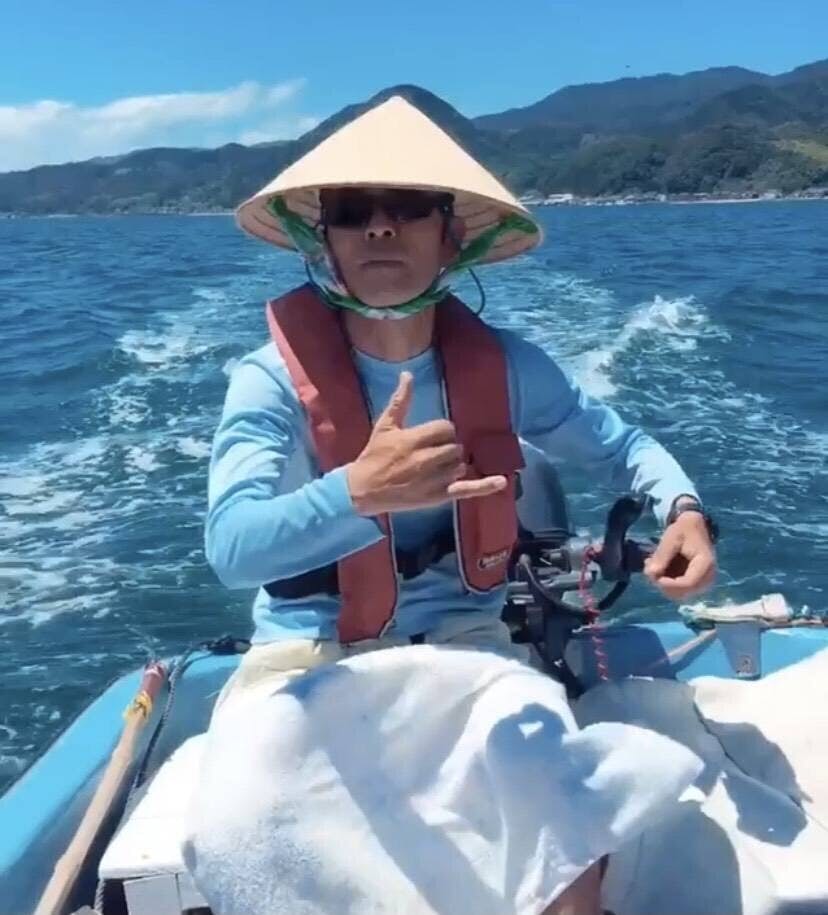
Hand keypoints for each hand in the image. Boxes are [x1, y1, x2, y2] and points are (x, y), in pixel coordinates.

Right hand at [346, 371, 506, 516]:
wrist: (364, 490)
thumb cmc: (374, 455)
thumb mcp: (385, 425)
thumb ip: (400, 400)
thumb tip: (408, 374)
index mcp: (413, 439)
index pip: (445, 429)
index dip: (441, 432)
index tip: (431, 437)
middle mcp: (426, 459)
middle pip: (455, 447)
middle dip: (446, 448)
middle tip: (431, 453)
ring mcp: (434, 479)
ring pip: (460, 465)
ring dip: (452, 465)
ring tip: (435, 468)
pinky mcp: (438, 496)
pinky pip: (466, 489)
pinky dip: (485, 486)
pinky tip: (501, 481)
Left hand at [644, 512, 716, 600]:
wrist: (694, 528)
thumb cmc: (683, 530)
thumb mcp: (671, 538)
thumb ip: (661, 555)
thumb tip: (650, 574)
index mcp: (705, 564)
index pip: (688, 584)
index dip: (668, 584)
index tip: (651, 574)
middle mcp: (708, 578)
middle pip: (682, 593)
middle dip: (661, 583)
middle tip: (648, 565)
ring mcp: (702, 584)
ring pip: (676, 594)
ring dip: (660, 582)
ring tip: (651, 563)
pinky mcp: (694, 585)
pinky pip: (676, 591)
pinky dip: (664, 582)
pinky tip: (657, 567)